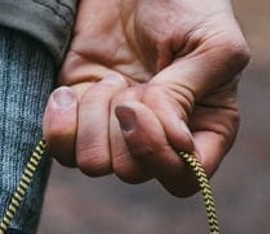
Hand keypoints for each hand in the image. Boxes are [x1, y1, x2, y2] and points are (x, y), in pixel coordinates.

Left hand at [43, 0, 249, 194]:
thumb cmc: (186, 2)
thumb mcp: (209, 41)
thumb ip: (191, 92)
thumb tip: (172, 141)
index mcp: (205, 128)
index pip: (183, 180)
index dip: (160, 156)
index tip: (143, 106)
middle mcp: (159, 139)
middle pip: (132, 173)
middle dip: (123, 126)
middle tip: (127, 81)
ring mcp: (115, 132)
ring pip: (94, 165)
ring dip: (94, 119)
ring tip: (109, 79)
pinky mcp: (77, 118)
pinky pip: (60, 149)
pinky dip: (60, 122)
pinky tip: (68, 91)